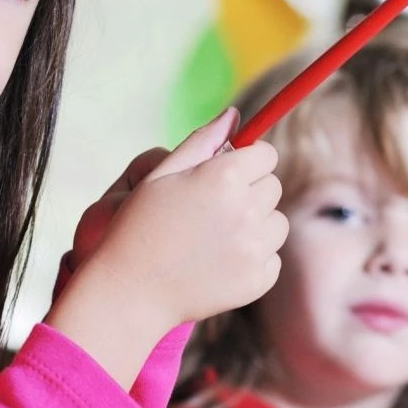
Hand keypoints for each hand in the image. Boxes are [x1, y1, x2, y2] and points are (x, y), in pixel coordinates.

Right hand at [80, 108, 287, 325]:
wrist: (130, 292)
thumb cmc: (139, 226)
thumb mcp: (161, 174)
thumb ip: (202, 141)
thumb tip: (234, 115)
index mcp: (223, 177)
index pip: (266, 155)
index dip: (246, 161)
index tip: (227, 174)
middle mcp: (246, 210)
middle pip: (272, 186)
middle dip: (250, 190)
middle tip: (212, 209)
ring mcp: (254, 248)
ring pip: (277, 223)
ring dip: (255, 225)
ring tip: (215, 237)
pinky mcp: (258, 280)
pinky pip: (272, 258)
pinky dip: (252, 258)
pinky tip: (219, 262)